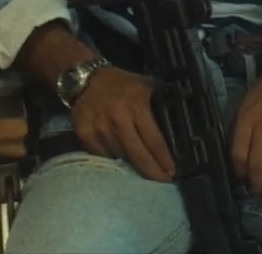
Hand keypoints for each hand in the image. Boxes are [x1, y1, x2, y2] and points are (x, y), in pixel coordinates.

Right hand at [69, 67, 176, 182]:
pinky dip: (113, 158)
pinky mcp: (85, 136)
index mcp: (136, 107)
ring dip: (132, 165)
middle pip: (138, 155)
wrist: (83, 79)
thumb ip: (159, 99)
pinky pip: (103, 155)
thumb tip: (178, 117)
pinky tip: (121, 159)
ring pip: (121, 157)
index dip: (163, 159)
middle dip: (152, 171)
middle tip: (162, 181)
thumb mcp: (144, 84)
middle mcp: (118, 121)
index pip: (153, 141)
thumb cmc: (120, 82)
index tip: (172, 172)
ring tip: (143, 169)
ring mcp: (100, 130)